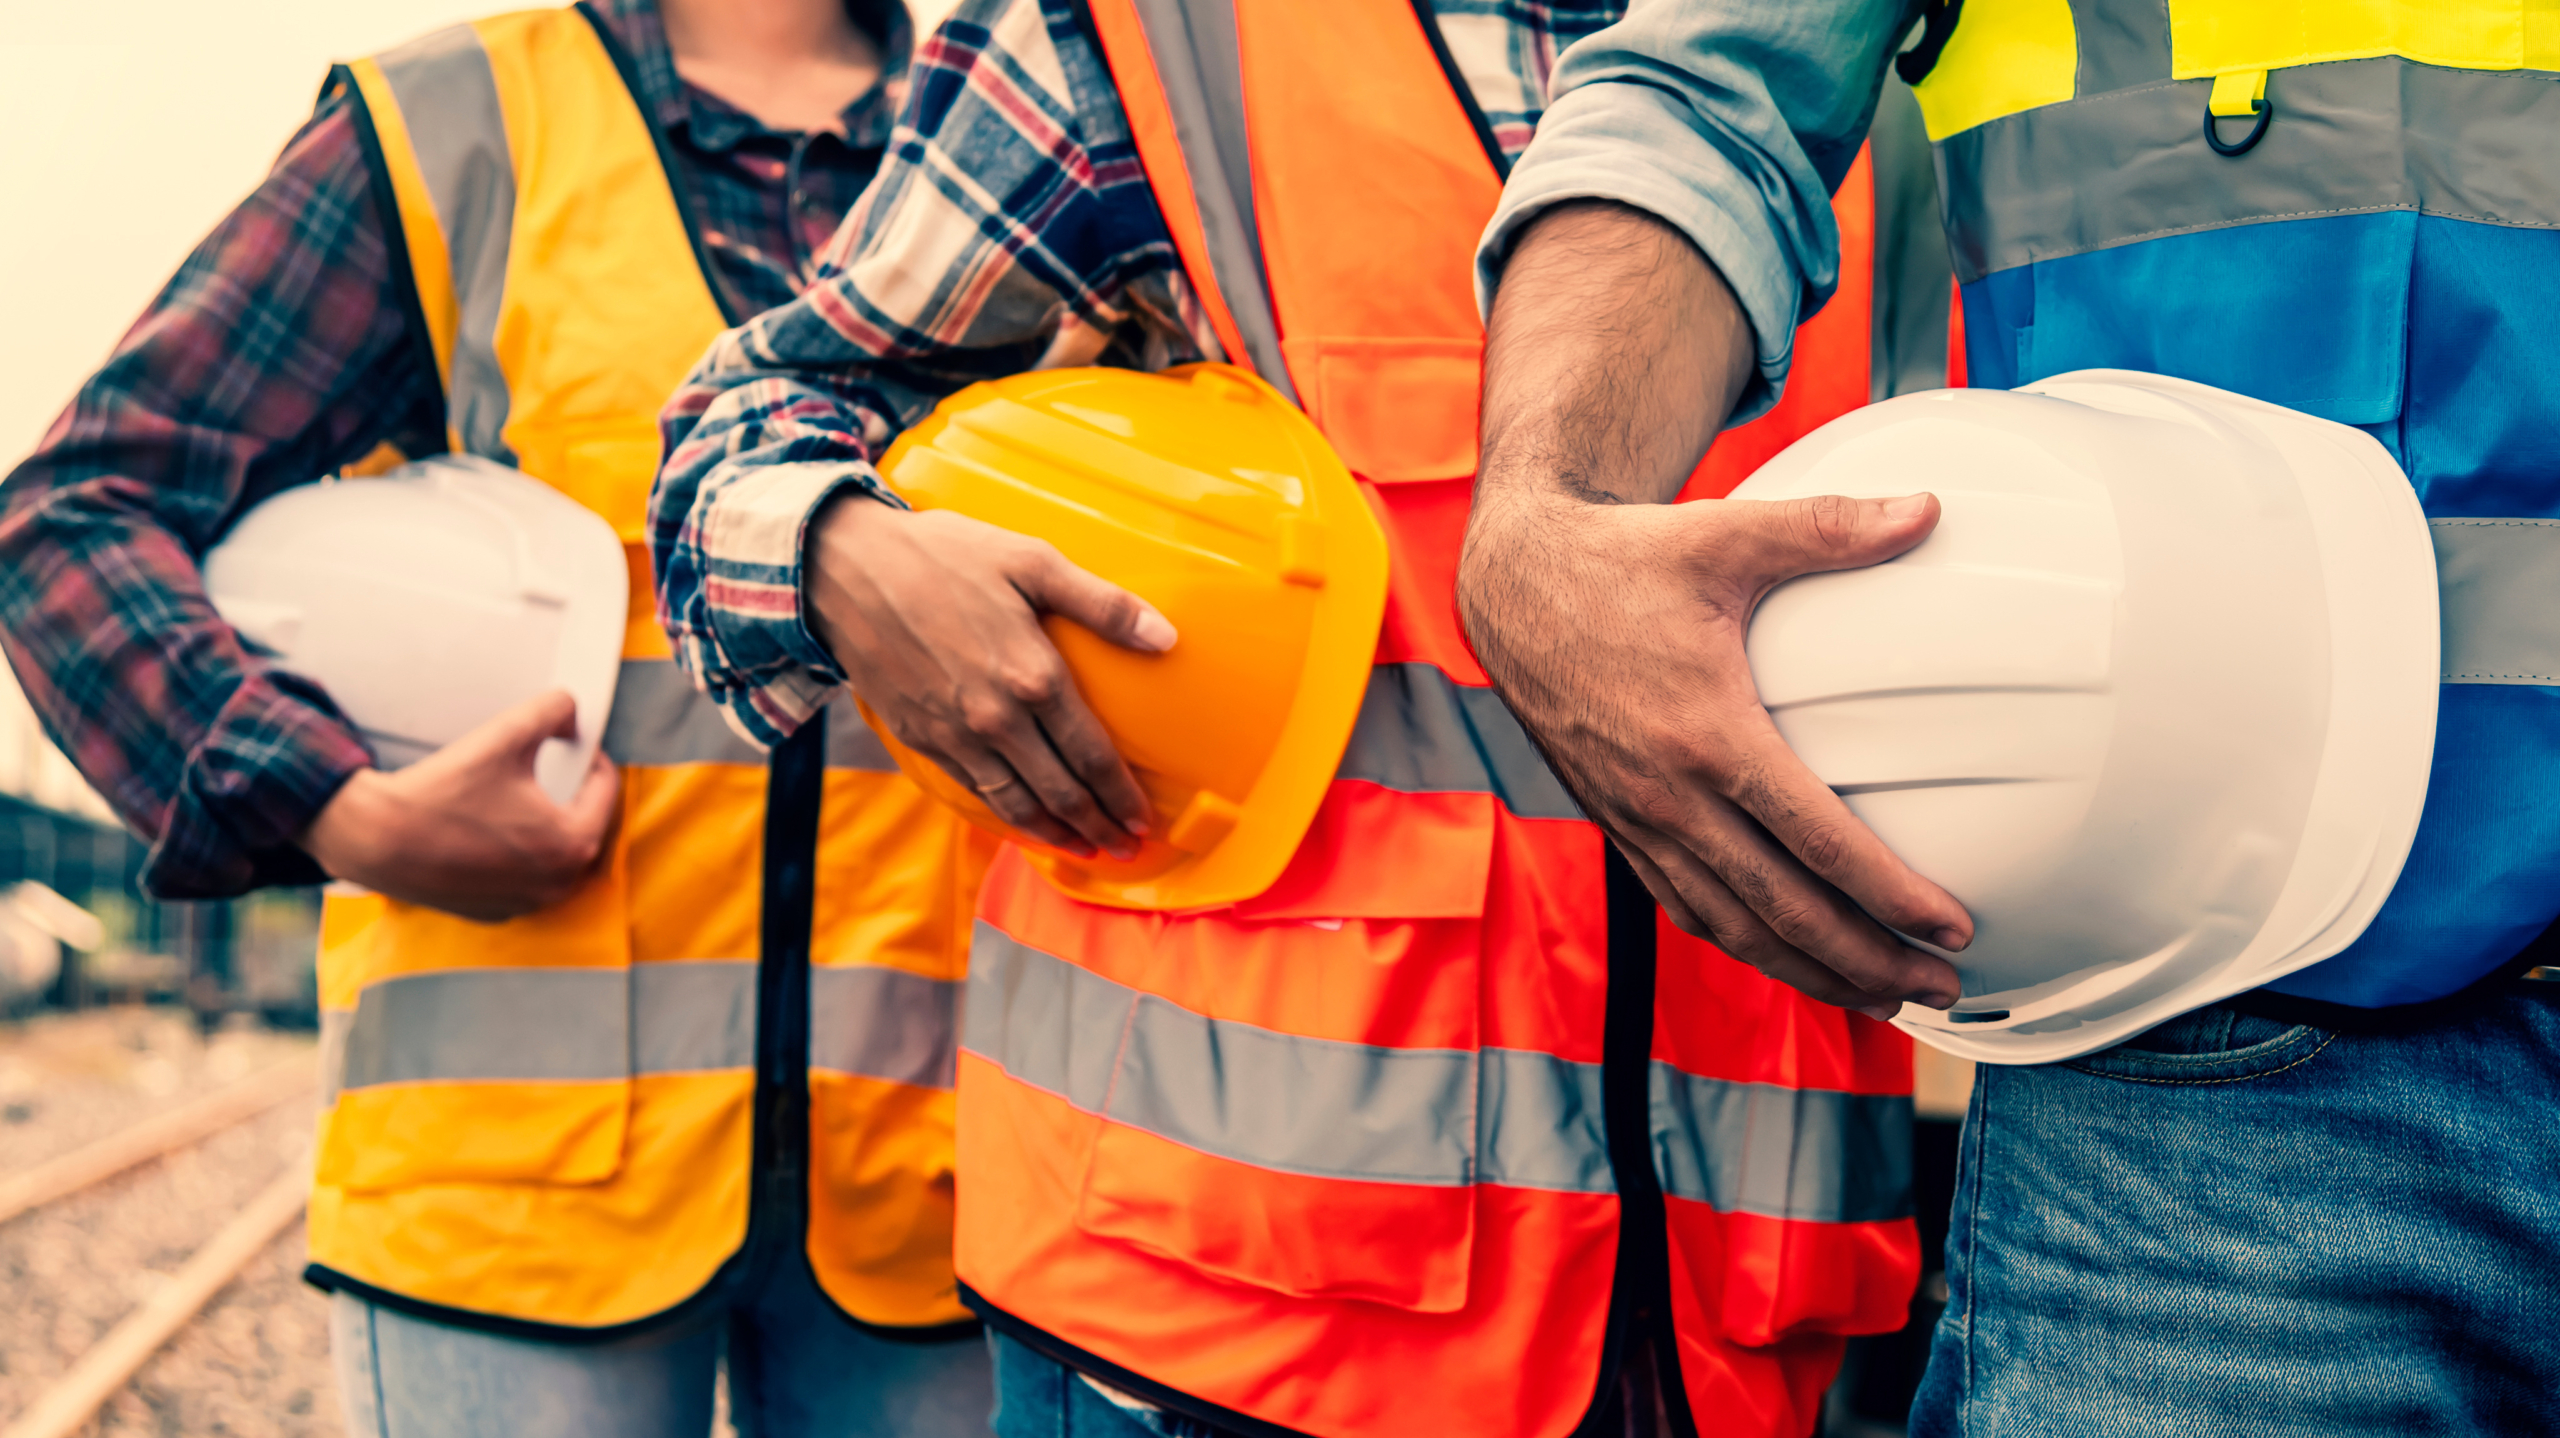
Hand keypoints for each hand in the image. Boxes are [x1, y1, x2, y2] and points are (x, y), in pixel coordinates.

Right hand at [301, 689, 618, 921]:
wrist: (374, 839)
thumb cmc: (439, 795)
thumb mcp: (505, 735)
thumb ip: (551, 712)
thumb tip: (570, 712)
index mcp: (572, 845)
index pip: (604, 790)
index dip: (591, 759)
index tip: (575, 745)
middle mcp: (556, 885)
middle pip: (582, 824)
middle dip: (569, 792)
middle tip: (547, 766)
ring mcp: (524, 904)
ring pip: (551, 852)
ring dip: (543, 824)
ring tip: (513, 795)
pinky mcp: (493, 912)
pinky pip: (520, 875)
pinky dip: (514, 853)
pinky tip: (488, 828)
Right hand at [803, 494, 1175, 857]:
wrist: (847, 569)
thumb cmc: (944, 555)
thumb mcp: (1032, 561)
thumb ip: (1103, 604)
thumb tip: (1166, 637)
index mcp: (1033, 676)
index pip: (1092, 756)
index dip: (1122, 797)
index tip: (1144, 822)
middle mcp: (996, 718)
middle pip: (1061, 793)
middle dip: (1099, 828)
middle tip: (1126, 849)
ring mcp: (956, 734)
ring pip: (1017, 804)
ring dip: (1057, 834)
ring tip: (1084, 849)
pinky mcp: (922, 739)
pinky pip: (976, 791)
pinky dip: (1008, 816)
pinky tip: (1025, 820)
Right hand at [1465, 200, 1966, 1016]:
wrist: (1512, 588)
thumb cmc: (1622, 558)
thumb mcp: (1725, 534)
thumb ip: (1829, 529)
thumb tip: (1928, 511)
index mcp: (1707, 734)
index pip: (1816, 840)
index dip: (1889, 894)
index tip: (1954, 925)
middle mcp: (1669, 795)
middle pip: (1783, 910)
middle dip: (1868, 960)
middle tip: (1943, 986)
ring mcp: (1639, 819)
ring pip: (1734, 927)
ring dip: (1813, 972)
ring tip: (1883, 994)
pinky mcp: (1619, 825)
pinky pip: (1689, 907)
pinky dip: (1747, 945)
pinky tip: (1791, 959)